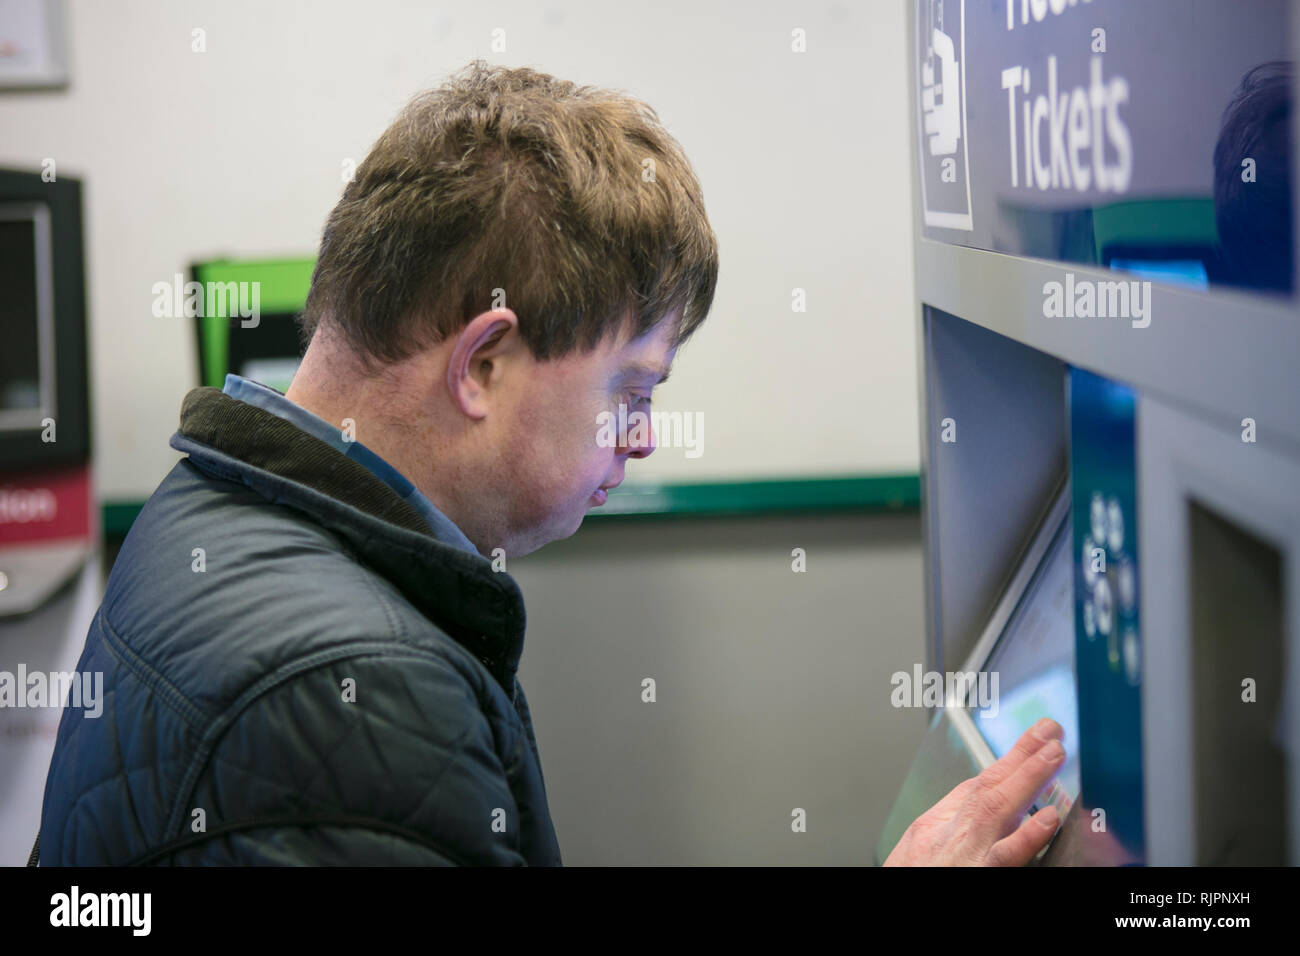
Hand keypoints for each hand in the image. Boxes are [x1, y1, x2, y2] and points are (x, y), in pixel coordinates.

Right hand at [883, 717, 1065, 865]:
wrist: (891, 897)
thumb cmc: (908, 876)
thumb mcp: (921, 845)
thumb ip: (953, 825)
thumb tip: (984, 806)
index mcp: (938, 823)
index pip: (980, 783)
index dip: (1009, 759)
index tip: (1036, 739)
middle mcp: (951, 832)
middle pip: (989, 785)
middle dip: (1021, 755)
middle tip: (1051, 730)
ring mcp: (965, 853)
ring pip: (997, 808)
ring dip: (1027, 778)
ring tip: (1054, 754)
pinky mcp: (978, 875)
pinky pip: (1006, 856)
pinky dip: (1027, 836)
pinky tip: (1049, 819)